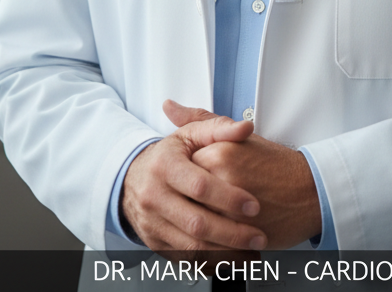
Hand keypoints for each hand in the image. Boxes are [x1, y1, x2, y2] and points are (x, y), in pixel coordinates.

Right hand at [120, 102, 266, 252]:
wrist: (132, 178)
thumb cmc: (169, 155)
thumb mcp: (191, 133)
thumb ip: (220, 127)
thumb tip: (246, 127)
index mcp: (165, 165)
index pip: (200, 186)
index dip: (229, 198)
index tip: (254, 206)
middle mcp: (154, 196)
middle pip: (196, 222)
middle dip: (232, 233)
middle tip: (259, 236)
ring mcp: (152, 222)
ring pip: (191, 246)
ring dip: (225, 253)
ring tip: (252, 251)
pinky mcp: (154, 242)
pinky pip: (185, 258)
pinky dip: (211, 262)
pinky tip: (232, 259)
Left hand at [165, 102, 321, 248]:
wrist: (310, 190)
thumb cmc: (276, 164)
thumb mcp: (239, 137)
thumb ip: (201, 122)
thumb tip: (170, 107)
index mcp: (218, 153)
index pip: (182, 170)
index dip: (187, 179)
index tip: (195, 182)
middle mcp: (222, 179)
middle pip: (185, 197)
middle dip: (189, 205)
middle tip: (203, 204)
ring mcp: (230, 208)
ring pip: (195, 223)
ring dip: (197, 228)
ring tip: (210, 223)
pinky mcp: (240, 233)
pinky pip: (210, 244)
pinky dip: (209, 246)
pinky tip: (217, 240)